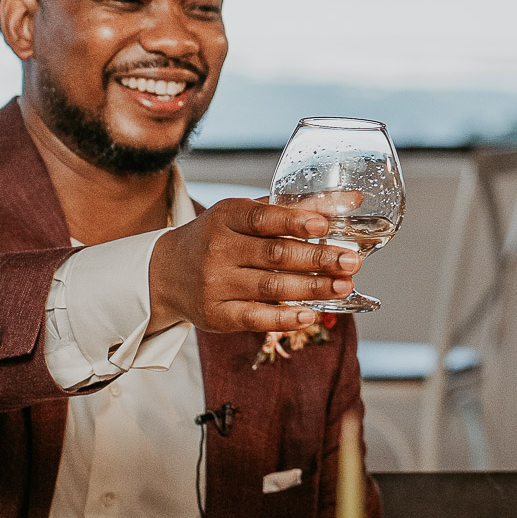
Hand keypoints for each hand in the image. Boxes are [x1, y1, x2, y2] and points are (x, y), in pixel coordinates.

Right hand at [148, 198, 361, 333]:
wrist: (165, 273)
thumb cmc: (219, 239)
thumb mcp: (247, 215)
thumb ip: (296, 207)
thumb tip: (351, 199)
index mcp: (226, 217)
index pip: (262, 218)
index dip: (294, 221)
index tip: (324, 225)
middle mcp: (217, 249)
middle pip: (274, 254)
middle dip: (318, 259)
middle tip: (351, 262)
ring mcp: (215, 284)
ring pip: (270, 286)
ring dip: (312, 288)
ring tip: (343, 287)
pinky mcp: (216, 314)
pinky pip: (254, 317)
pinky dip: (284, 318)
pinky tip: (309, 315)